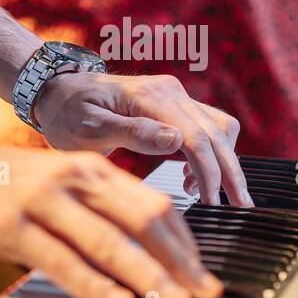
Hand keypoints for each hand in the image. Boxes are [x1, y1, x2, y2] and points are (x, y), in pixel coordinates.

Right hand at [0, 136, 222, 297]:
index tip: (204, 272)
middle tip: (203, 293)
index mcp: (90, 167)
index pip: (155, 204)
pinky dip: (95, 284)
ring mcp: (43, 201)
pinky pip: (63, 260)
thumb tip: (143, 246)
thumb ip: (97, 205)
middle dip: (180, 262)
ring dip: (148, 276)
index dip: (187, 242)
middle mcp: (74, 178)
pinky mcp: (13, 227)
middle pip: (144, 220)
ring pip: (109, 242)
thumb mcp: (56, 180)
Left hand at [32, 72, 251, 206]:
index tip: (211, 204)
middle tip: (239, 207)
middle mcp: (170, 92)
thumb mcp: (88, 127)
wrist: (57, 90)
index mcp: (151, 96)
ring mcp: (174, 97)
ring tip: (219, 198)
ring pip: (218, 129)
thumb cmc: (66, 111)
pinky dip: (211, 154)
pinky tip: (194, 180)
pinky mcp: (173, 106)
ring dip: (225, 162)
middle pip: (216, 133)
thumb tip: (176, 141)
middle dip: (230, 173)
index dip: (209, 173)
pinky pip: (206, 128)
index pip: (195, 137)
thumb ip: (132, 133)